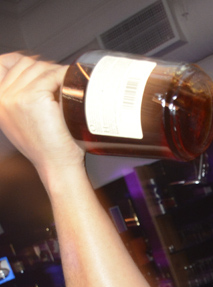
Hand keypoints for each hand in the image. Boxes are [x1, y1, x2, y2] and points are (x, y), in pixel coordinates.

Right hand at [0, 54, 83, 179]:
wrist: (58, 167)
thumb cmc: (48, 147)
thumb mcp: (24, 121)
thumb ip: (20, 99)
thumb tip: (32, 73)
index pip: (3, 63)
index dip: (22, 60)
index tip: (41, 66)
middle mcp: (2, 99)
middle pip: (25, 64)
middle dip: (46, 68)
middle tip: (62, 80)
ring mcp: (16, 97)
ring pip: (39, 68)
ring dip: (56, 73)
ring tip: (69, 86)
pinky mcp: (32, 98)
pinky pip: (51, 75)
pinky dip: (65, 77)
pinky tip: (72, 85)